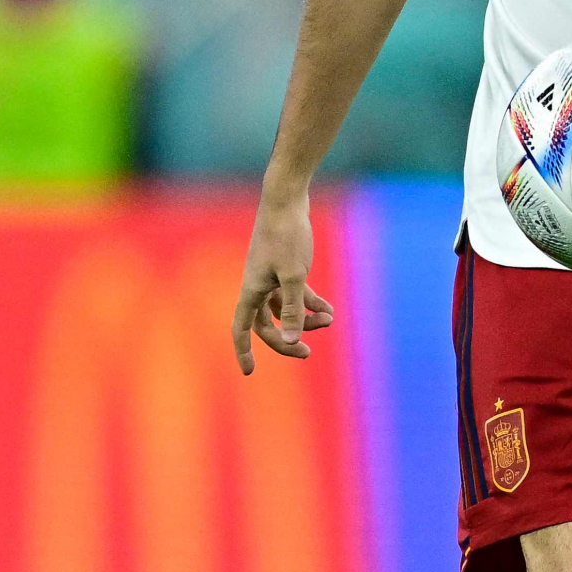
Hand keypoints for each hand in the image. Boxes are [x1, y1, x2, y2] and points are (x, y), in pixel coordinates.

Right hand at [232, 188, 337, 372]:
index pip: (242, 328)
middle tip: (308, 353)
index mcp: (252, 290)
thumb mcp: (294, 276)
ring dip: (306, 319)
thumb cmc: (287, 235)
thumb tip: (292, 341)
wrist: (288, 199)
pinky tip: (330, 311)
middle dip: (287, 340)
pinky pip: (297, 294)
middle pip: (268, 324)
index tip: (249, 372)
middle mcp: (258, 286)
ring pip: (286, 310)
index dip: (243, 351)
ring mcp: (272, 277)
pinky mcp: (286, 267)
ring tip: (329, 319)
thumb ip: (293, 310)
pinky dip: (312, 303)